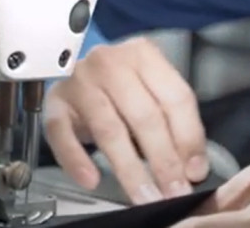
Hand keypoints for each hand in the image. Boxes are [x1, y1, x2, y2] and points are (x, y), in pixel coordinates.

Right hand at [44, 37, 210, 203]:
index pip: (175, 98)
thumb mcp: (153, 93)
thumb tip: (193, 168)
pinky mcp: (54, 102)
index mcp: (144, 54)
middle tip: (174, 191)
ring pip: (109, 129)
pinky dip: (77, 160)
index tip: (195, 172)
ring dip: (130, 169)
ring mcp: (79, 80)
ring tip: (144, 196)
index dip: (189, 138)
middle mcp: (110, 62)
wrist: (78, 70)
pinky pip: (63, 135)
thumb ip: (176, 125)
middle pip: (144, 116)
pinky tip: (91, 179)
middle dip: (163, 160)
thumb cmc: (122, 86)